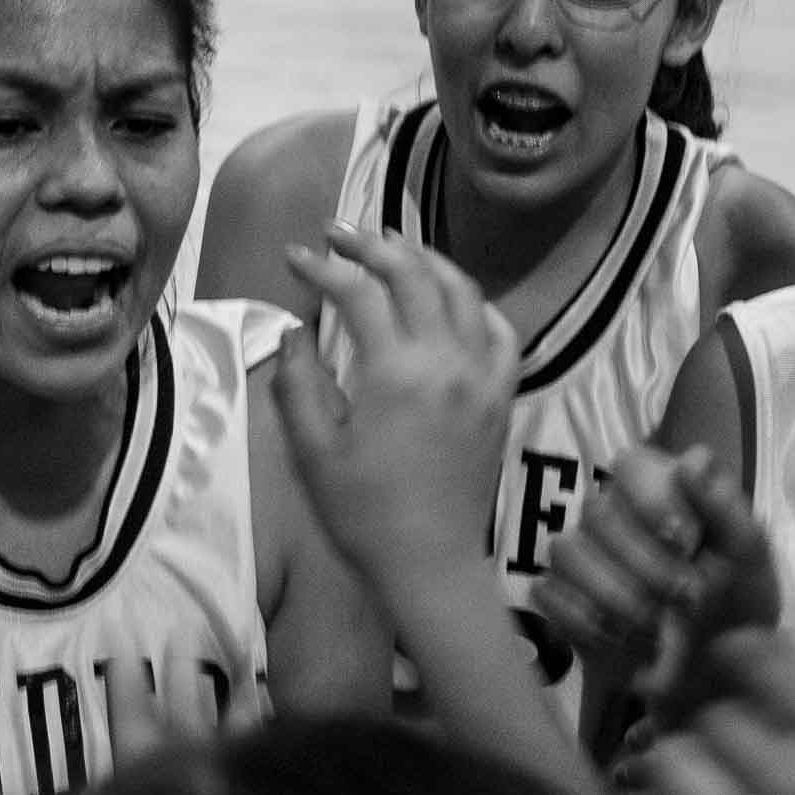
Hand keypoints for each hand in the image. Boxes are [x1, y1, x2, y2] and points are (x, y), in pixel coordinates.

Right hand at [274, 222, 517, 582]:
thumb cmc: (361, 512)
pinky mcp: (501, 394)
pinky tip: (449, 296)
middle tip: (337, 233)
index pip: (357, 293)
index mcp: (395, 371)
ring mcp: (482, 374)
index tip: (294, 257)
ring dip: (423, 258)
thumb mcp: (312, 450)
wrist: (428, 562)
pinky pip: (498, 328)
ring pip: (461, 290)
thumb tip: (292, 331)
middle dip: (371, 245)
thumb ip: (297, 382)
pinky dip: (472, 300)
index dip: (322, 267)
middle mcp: (447, 359)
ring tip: (391, 245)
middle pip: (413, 274)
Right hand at [542, 445, 778, 732]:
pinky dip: (585, 620)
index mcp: (659, 493)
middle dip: (644, 564)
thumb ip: (725, 508)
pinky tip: (619, 638)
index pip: (630, 464)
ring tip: (653, 628)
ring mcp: (577, 555)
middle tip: (684, 600)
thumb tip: (691, 461)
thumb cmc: (735, 609)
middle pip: (596, 513)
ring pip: (566, 552)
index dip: (651, 499)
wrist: (712, 678)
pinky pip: (547, 591)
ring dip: (616, 596)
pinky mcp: (556, 594)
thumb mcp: (748, 560)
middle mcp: (611, 515)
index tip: (685, 542)